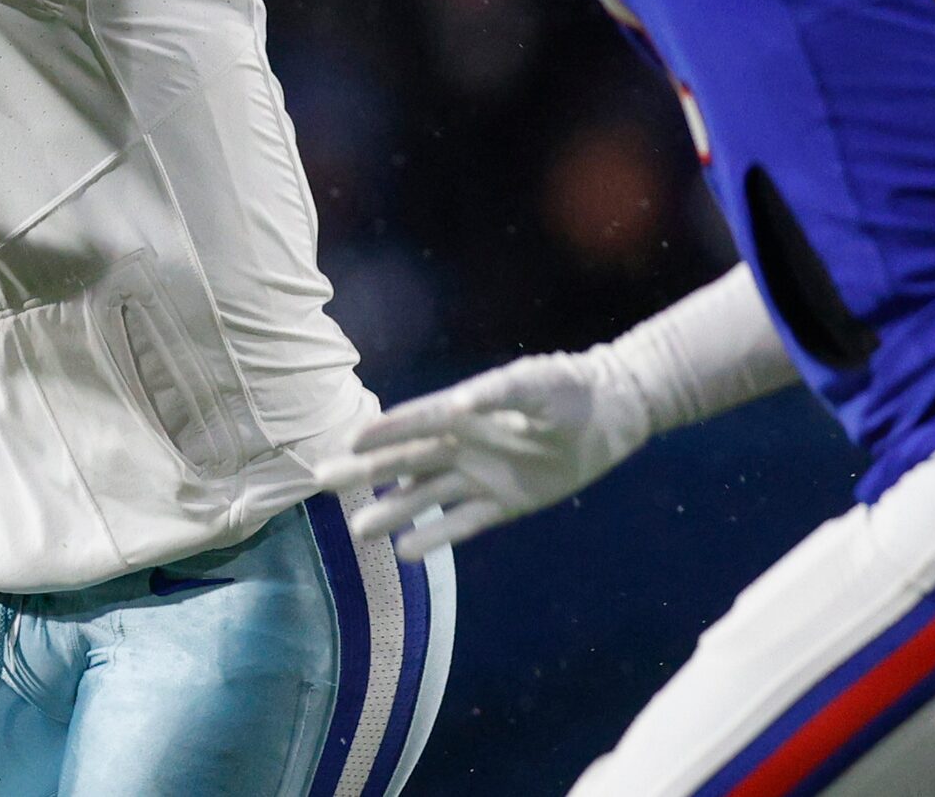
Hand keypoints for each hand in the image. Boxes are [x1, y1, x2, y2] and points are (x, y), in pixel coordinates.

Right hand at [310, 348, 655, 561]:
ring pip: (425, 496)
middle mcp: (465, 443)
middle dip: (364, 471)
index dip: (381, 433)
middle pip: (405, 461)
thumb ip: (498, 392)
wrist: (613, 413)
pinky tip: (407, 553)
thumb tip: (456, 405)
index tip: (345, 443)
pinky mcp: (506, 502)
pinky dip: (436, 537)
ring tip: (358, 530)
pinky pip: (464, 523)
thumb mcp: (538, 382)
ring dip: (393, 510)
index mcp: (465, 411)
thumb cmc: (573, 388)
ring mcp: (482, 475)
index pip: (413, 424)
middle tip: (320, 481)